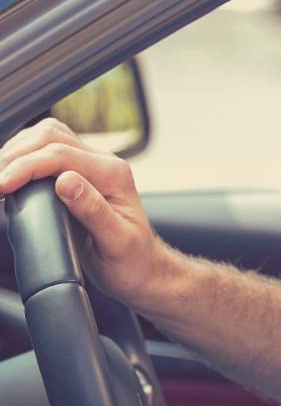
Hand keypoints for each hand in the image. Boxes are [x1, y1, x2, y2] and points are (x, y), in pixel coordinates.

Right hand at [0, 118, 171, 303]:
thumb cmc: (132, 260)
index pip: (61, 155)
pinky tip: (8, 174)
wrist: (141, 269)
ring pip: (46, 137)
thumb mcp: (116, 242)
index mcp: (114, 174)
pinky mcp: (77, 173)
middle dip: (14, 155)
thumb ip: (93, 211)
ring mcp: (90, 166)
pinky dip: (21, 156)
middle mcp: (103, 163)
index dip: (25, 166)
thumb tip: (65, 181)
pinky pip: (45, 150)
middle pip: (50, 137)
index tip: (1, 185)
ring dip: (15, 151)